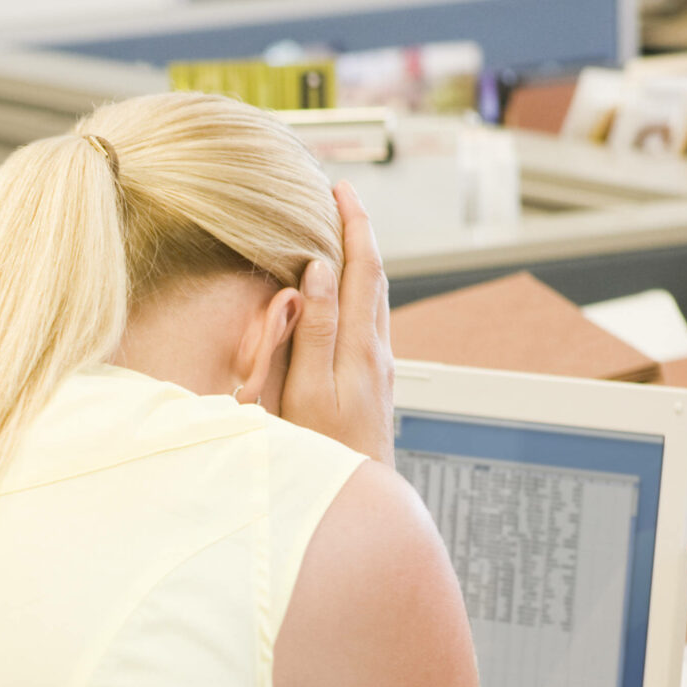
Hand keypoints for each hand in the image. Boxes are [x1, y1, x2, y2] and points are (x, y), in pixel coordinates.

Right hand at [279, 183, 394, 464]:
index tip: (341, 189)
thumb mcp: (307, 389)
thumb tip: (322, 270)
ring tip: (344, 233)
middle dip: (361, 232)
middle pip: (376, 276)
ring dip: (362, 260)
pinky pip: (370, 318)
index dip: (354, 224)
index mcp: (359, 345)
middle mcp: (376, 350)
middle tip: (343, 198)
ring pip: (376, 297)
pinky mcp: (374, 382)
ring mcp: (379, 367)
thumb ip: (315, 328)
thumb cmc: (323, 451)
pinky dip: (360, 289)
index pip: (362, 268)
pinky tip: (346, 293)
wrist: (357, 497)